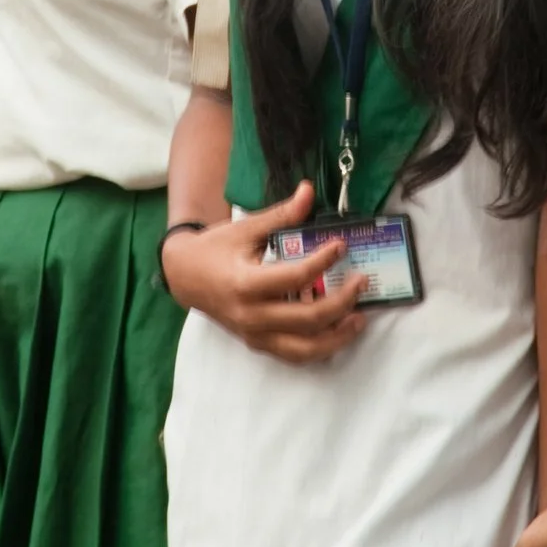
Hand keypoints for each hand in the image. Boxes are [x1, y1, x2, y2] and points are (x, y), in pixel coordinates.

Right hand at [159, 181, 368, 363]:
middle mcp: (251, 315)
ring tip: (359, 318)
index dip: (323, 261)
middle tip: (361, 282)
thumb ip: (281, 215)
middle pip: (308, 319)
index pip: (295, 277)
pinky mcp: (257, 343)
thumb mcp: (246, 228)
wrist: (185, 277)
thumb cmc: (215, 250)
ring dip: (337, 336)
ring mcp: (255, 334)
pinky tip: (337, 332)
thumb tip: (308, 191)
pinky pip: (294, 354)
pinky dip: (320, 347)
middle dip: (343, 302)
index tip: (340, 245)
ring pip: (305, 348)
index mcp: (246, 284)